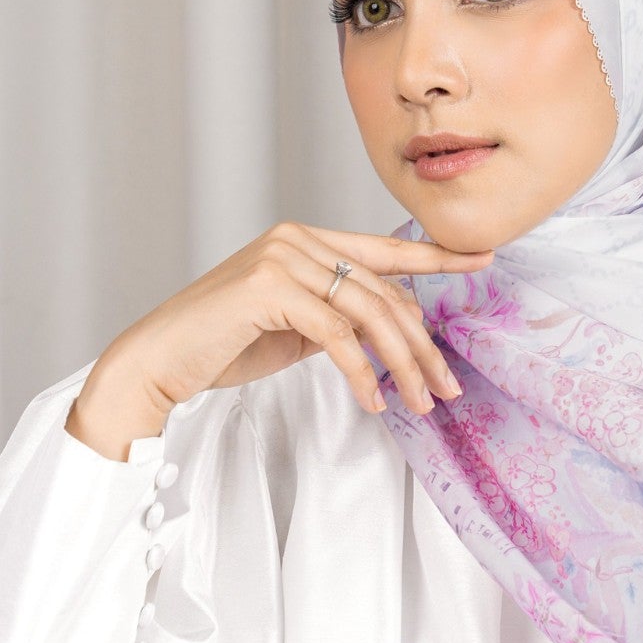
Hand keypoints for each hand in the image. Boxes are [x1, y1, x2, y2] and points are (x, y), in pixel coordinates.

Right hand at [92, 221, 494, 424]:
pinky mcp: (268, 287)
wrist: (158, 361)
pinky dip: (362, 372)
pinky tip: (373, 401)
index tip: (483, 259)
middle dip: (422, 345)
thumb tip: (387, 329)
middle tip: (447, 388)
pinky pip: (336, 333)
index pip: (384, 250)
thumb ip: (337, 317)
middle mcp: (297, 239)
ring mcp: (282, 258)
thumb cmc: (223, 346)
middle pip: (383, 293)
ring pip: (368, 312)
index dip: (436, 257)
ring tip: (421, 403)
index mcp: (306, 240)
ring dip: (402, 364)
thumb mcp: (293, 327)